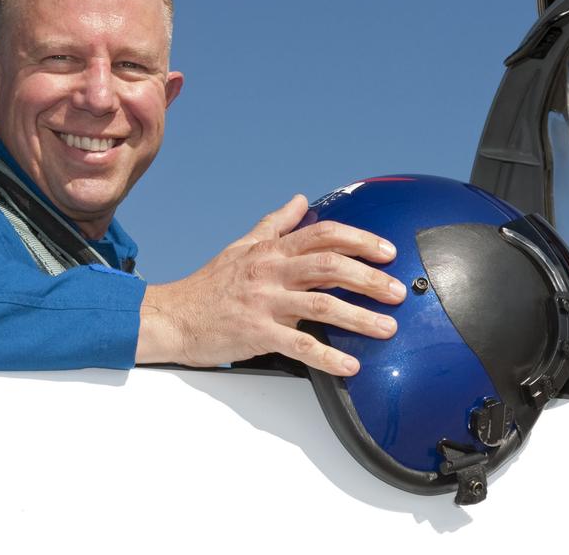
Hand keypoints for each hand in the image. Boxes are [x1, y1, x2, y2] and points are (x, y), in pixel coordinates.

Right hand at [136, 194, 404, 374]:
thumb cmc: (208, 285)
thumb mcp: (241, 246)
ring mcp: (264, 303)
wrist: (172, 317)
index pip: (323, 236)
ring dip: (360, 317)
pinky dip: (328, 357)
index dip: (360, 240)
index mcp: (270, 251)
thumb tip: (301, 201)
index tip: (387, 251)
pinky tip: (350, 366)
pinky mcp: (257, 334)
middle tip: (396, 291)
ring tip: (387, 328)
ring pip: (321, 305)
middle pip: (330, 266)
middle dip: (369, 277)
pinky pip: (299, 346)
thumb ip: (274, 224)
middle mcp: (270, 272)